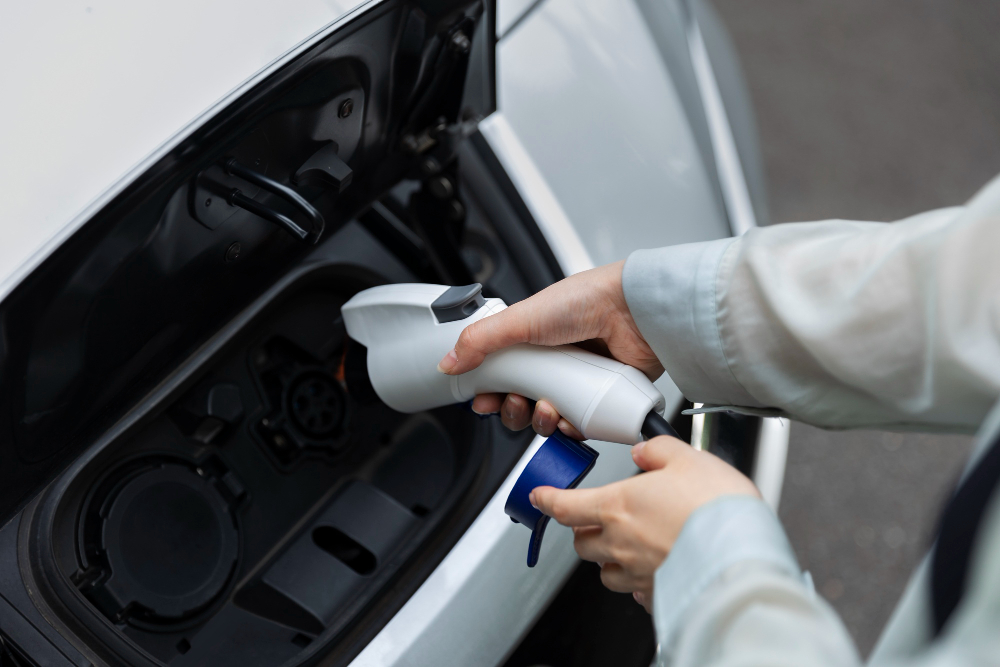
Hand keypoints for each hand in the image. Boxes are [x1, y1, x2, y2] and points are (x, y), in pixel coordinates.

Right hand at [437, 261, 662, 437]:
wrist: (635, 312)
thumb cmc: (587, 301)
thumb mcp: (521, 318)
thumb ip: (480, 340)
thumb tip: (448, 362)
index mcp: (532, 339)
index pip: (501, 374)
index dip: (489, 392)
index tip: (483, 401)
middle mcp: (554, 361)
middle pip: (521, 401)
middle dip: (512, 410)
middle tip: (515, 402)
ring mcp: (578, 381)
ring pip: (547, 418)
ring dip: (539, 420)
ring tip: (546, 407)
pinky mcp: (601, 398)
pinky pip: (578, 426)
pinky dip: (570, 428)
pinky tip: (569, 418)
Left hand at [530, 436, 759, 612]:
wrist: (742, 553)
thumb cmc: (716, 506)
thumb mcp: (688, 457)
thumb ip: (658, 451)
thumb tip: (644, 450)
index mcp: (618, 505)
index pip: (566, 506)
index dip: (548, 500)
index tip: (540, 497)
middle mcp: (621, 542)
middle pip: (581, 543)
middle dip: (583, 531)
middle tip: (595, 520)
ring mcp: (637, 572)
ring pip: (605, 571)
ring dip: (607, 559)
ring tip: (625, 547)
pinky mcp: (658, 594)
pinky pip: (636, 592)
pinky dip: (638, 583)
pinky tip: (653, 571)